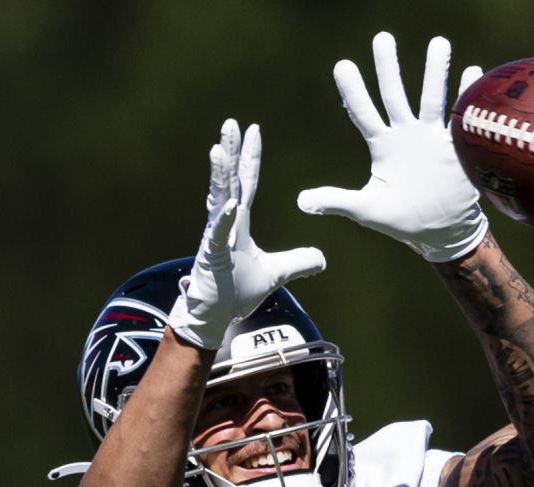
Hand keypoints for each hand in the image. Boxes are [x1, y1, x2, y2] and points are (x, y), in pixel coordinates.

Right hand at [169, 119, 326, 348]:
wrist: (215, 316)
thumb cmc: (236, 291)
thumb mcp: (277, 273)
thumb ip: (298, 262)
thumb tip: (322, 259)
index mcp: (239, 222)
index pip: (246, 182)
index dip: (250, 157)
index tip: (254, 129)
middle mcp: (224, 223)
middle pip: (229, 180)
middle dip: (231, 151)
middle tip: (231, 122)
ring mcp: (215, 237)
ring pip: (218, 199)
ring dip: (219, 174)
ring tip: (220, 148)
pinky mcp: (211, 255)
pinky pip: (218, 234)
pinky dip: (224, 220)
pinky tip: (229, 204)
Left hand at [297, 32, 488, 262]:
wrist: (444, 231)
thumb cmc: (403, 219)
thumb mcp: (368, 210)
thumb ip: (338, 201)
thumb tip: (300, 202)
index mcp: (382, 146)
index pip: (363, 113)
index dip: (353, 91)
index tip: (342, 65)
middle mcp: (406, 134)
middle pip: (394, 94)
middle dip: (388, 67)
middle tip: (382, 38)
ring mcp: (432, 137)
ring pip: (432, 97)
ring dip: (435, 71)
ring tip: (438, 42)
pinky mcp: (456, 146)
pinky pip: (461, 116)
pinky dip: (467, 95)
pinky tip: (472, 73)